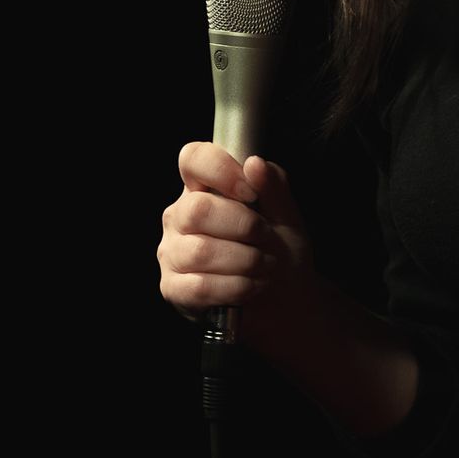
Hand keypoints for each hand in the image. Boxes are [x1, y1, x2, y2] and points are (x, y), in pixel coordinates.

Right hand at [156, 144, 310, 322]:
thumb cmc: (277, 249)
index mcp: (202, 188)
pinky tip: (251, 286)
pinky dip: (235, 287)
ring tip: (266, 266)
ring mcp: (172, 253)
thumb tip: (254, 163)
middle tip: (266, 238)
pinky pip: (199, 286)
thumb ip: (274, 186)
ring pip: (200, 251)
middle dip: (244, 226)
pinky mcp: (173, 288)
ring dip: (245, 260)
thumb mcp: (286, 215)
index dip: (220, 169)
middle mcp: (179, 217)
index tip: (250, 192)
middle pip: (198, 210)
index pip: (193, 159)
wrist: (283, 298)